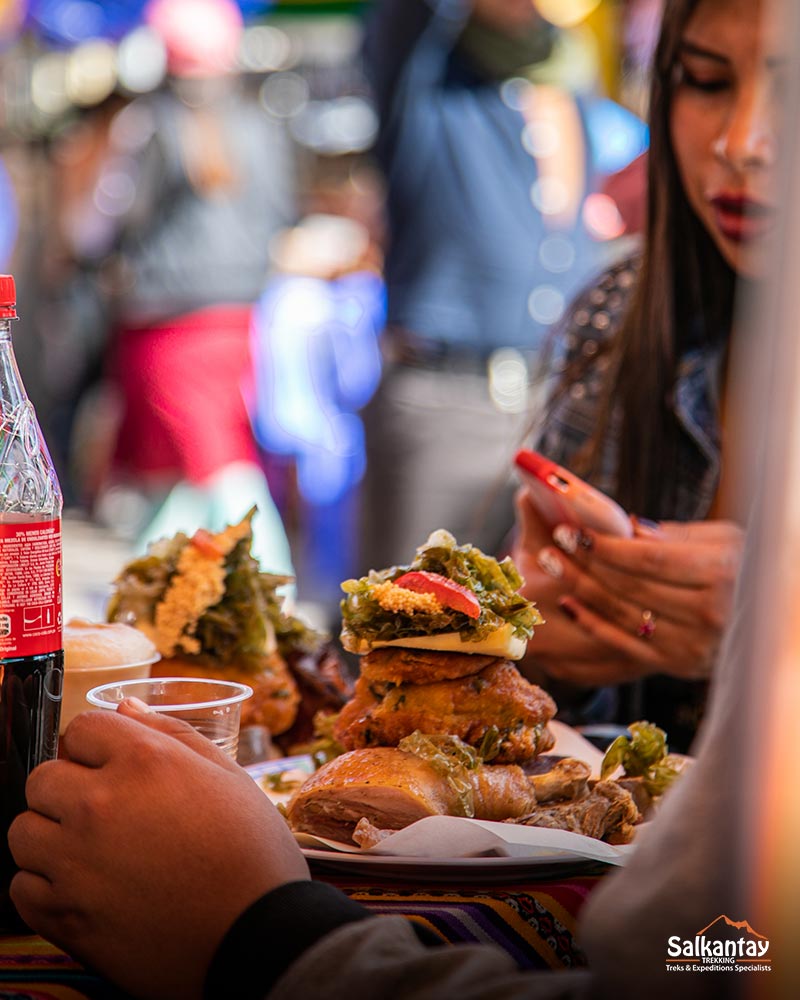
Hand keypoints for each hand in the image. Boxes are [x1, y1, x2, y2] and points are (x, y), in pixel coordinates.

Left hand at [9, 702, 309, 999]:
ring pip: (24, 830)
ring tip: (91, 849)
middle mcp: (100, 804)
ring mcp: (76, 862)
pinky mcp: (66, 916)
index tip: (114, 765)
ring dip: (51, 834)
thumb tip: (124, 707)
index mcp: (144, 761)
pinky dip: (44, 884)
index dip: (99, 745)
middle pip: (43, 777)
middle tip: (105, 808)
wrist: (257, 936)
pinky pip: (22, 887)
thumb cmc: (252, 852)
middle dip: (69, 785)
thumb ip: (171, 733)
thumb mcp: (228, 775)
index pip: (82, 728)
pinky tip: (82, 886)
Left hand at [513, 488, 744, 684]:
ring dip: (582, 589)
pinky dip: (593, 624)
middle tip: (556, 542)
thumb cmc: (748, 569)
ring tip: (555, 566)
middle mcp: (709, 614)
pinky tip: (569, 603)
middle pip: (630, 587)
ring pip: (623, 615)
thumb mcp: (725, 541)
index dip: (605, 546)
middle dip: (585, 563)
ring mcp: (693, 645)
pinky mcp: (679, 665)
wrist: (774, 619)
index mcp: (722, 575)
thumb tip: (626, 527)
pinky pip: (626, 645)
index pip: (647, 560)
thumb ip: (676, 536)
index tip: (572, 529)